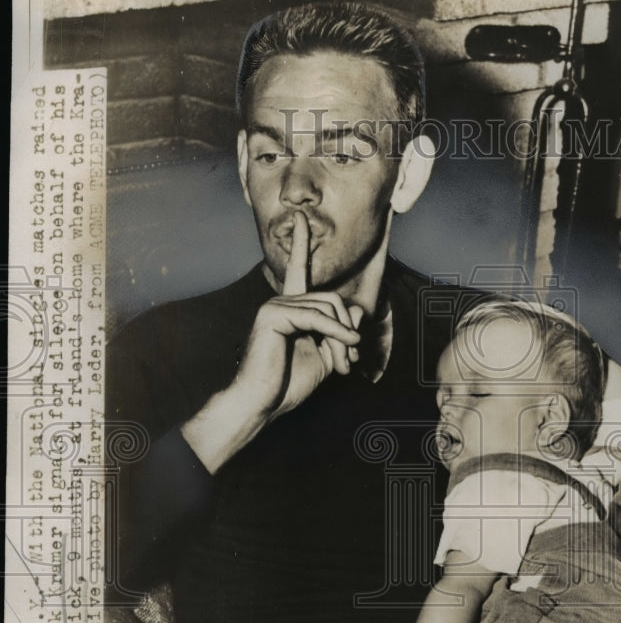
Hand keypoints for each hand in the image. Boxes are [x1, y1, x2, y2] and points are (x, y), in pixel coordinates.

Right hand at [181, 211, 361, 472]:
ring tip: (342, 366)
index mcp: (289, 309)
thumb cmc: (287, 385)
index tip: (300, 218)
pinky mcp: (271, 316)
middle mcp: (279, 302)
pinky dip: (336, 332)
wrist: (261, 404)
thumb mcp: (325, 358)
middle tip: (348, 364)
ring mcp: (273, 307)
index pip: (296, 270)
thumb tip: (358, 310)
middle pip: (332, 299)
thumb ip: (340, 334)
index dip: (300, 244)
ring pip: (328, 307)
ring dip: (343, 340)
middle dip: (347, 332)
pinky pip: (316, 317)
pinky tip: (347, 346)